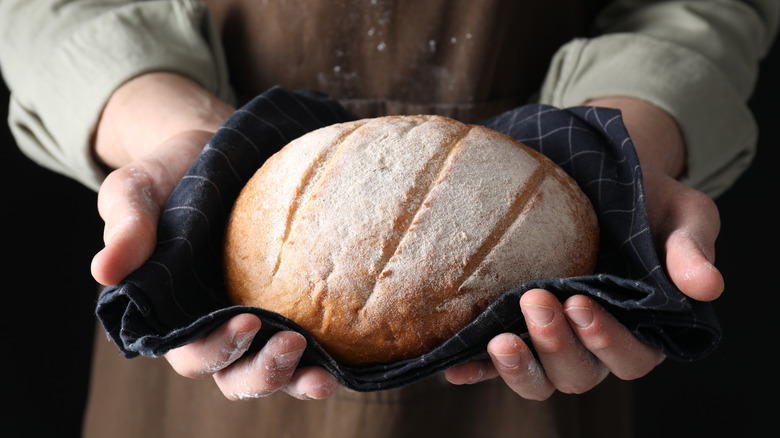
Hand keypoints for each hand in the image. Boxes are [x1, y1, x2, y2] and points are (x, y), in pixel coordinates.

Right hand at [90, 72, 339, 399]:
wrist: (216, 147)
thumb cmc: (171, 173)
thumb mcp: (137, 190)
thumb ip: (125, 226)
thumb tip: (104, 271)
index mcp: (173, 314)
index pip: (190, 352)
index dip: (215, 348)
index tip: (246, 322)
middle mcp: (217, 326)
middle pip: (236, 375)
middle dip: (262, 373)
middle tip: (292, 346)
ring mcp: (258, 318)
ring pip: (274, 370)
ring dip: (298, 379)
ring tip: (324, 376)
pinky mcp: (292, 302)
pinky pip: (311, 343)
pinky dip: (328, 358)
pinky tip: (347, 358)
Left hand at [444, 97, 723, 398]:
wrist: (601, 174)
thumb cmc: (649, 198)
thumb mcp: (683, 214)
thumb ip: (691, 249)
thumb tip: (707, 287)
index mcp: (643, 326)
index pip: (632, 356)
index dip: (608, 339)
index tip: (582, 302)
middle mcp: (594, 341)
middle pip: (579, 373)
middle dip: (557, 344)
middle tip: (537, 299)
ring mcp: (552, 338)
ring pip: (540, 377)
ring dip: (519, 368)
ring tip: (498, 340)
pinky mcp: (516, 327)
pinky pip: (496, 363)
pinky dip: (477, 370)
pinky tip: (456, 365)